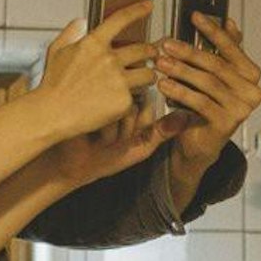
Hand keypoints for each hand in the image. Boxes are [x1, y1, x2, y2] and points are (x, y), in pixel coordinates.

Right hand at [32, 0, 156, 139]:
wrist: (52, 113)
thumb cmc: (52, 85)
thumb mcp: (56, 51)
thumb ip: (70, 33)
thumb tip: (81, 21)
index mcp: (93, 43)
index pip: (121, 19)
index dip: (137, 10)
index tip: (148, 6)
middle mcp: (109, 59)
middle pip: (144, 50)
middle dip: (150, 52)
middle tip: (151, 55)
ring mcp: (118, 80)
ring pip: (148, 74)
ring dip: (147, 76)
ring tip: (141, 81)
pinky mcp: (123, 100)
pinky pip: (138, 96)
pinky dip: (133, 99)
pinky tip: (123, 101)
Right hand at [46, 102, 175, 187]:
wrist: (73, 166)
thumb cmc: (105, 158)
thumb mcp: (140, 147)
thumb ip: (163, 132)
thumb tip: (188, 117)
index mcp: (129, 103)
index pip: (149, 105)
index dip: (138, 126)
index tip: (122, 139)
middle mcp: (114, 95)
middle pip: (137, 104)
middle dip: (127, 130)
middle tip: (111, 141)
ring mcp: (99, 96)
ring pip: (125, 109)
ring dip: (116, 132)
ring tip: (101, 140)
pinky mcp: (87, 102)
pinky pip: (109, 114)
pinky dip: (105, 132)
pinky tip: (93, 137)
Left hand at [151, 13, 260, 188]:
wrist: (200, 143)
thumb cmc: (205, 104)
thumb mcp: (214, 75)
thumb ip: (223, 51)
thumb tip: (229, 21)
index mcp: (251, 74)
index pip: (232, 48)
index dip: (213, 30)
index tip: (194, 16)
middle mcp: (252, 91)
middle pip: (217, 65)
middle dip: (189, 52)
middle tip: (166, 44)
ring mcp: (242, 109)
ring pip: (207, 82)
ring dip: (181, 71)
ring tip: (161, 63)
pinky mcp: (227, 124)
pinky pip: (200, 102)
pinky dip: (180, 92)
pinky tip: (163, 85)